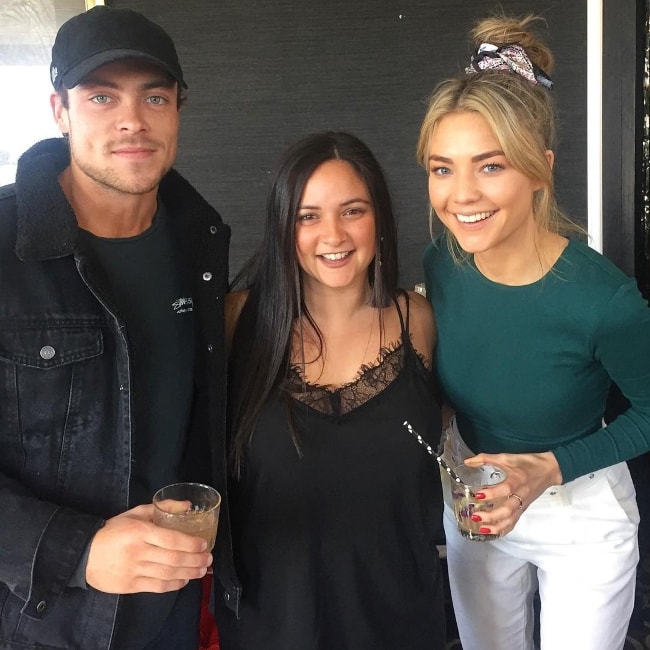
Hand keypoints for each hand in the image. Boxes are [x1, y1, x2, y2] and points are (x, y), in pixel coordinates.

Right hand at [86, 504, 211, 593]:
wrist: (84, 554)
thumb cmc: (113, 530)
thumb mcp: (136, 513)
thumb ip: (163, 508)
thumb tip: (188, 506)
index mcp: (140, 532)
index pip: (171, 539)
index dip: (191, 544)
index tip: (204, 544)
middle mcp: (138, 552)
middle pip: (173, 559)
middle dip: (195, 560)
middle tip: (208, 558)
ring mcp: (134, 571)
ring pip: (168, 575)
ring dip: (189, 573)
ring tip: (202, 570)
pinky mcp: (130, 586)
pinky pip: (157, 587)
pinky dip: (174, 585)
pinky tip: (184, 580)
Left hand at [462, 451, 562, 537]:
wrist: (549, 469)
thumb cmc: (528, 462)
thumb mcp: (507, 457)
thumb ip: (486, 458)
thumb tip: (467, 461)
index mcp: (517, 480)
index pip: (505, 489)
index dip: (492, 493)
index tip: (478, 495)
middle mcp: (521, 494)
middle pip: (508, 510)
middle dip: (491, 516)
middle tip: (476, 516)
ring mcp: (523, 503)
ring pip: (511, 519)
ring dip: (496, 526)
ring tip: (482, 528)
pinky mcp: (524, 508)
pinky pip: (515, 521)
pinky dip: (504, 529)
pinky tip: (493, 532)